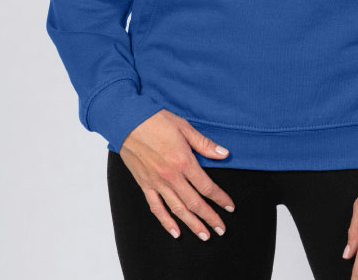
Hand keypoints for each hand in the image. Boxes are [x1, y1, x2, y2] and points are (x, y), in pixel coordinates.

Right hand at [119, 108, 235, 240]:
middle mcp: (172, 176)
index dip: (220, 198)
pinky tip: (175, 232)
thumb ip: (204, 144)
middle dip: (210, 217)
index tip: (230, 207)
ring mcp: (157, 183)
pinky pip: (156, 207)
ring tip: (204, 235)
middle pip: (195, 203)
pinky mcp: (145, 184)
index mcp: (184, 161)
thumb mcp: (184, 127)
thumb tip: (224, 154)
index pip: (207, 186)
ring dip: (192, 224)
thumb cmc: (156, 120)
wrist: (127, 121)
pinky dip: (166, 221)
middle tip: (221, 229)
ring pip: (177, 209)